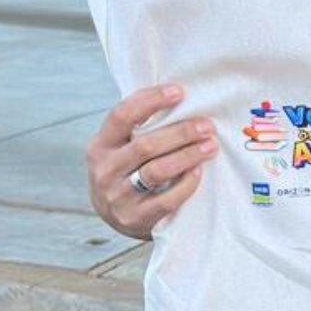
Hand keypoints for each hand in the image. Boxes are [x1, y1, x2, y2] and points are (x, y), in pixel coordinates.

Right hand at [86, 85, 216, 239]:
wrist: (116, 214)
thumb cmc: (128, 169)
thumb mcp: (122, 146)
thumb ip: (141, 127)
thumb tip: (182, 97)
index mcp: (101, 145)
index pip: (122, 116)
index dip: (150, 101)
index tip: (180, 92)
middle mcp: (105, 170)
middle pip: (145, 145)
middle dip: (181, 132)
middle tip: (207, 125)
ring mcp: (118, 196)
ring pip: (157, 171)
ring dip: (188, 156)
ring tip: (210, 146)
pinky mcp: (135, 218)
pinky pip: (166, 199)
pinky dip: (186, 184)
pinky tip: (199, 171)